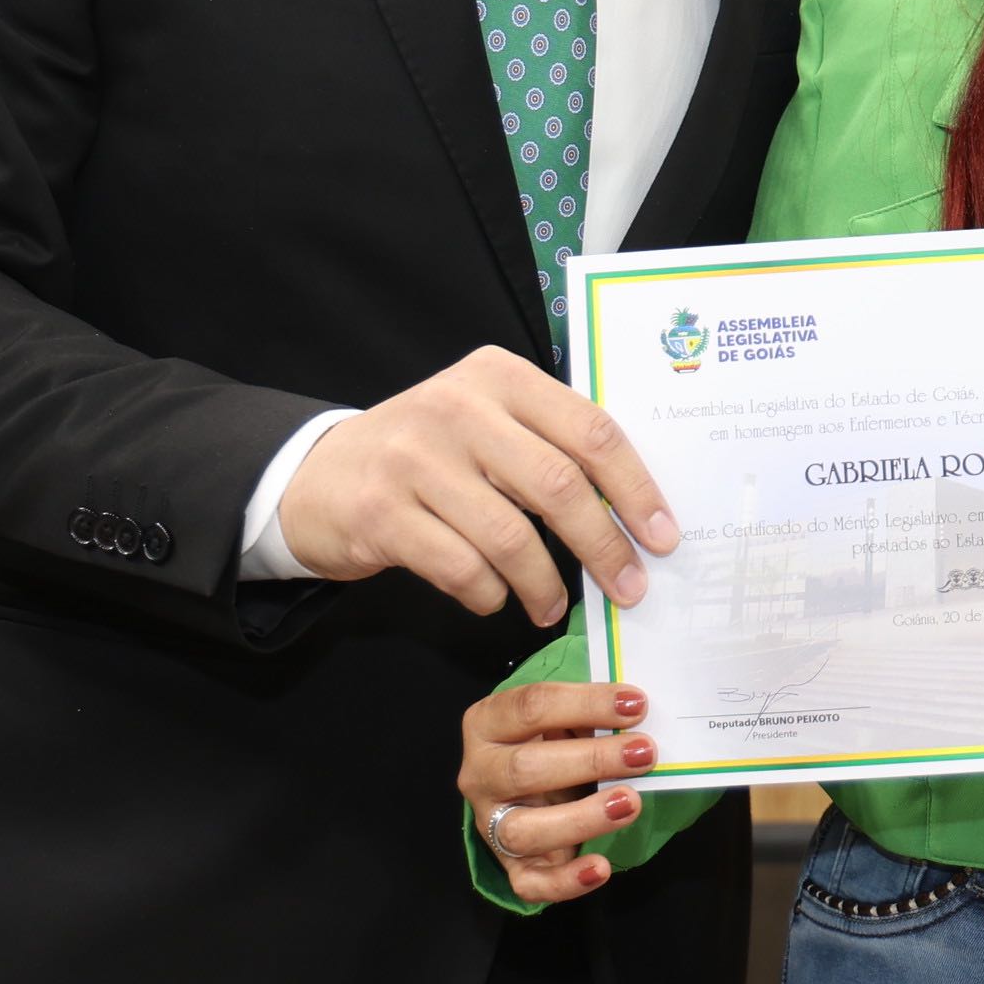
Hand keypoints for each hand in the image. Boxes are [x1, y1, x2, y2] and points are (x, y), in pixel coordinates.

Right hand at [278, 347, 677, 625]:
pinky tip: (495, 600)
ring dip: (544, 584)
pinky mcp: (381, 512)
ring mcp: (414, 459)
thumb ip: (550, 443)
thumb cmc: (430, 455)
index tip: (663, 536)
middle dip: (603, 546)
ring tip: (552, 606)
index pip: (590, 431)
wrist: (319, 476)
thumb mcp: (488, 421)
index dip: (636, 489)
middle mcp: (458, 407)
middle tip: (628, 587)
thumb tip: (637, 507)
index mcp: (501, 377)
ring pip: (510, 536)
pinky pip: (460, 568)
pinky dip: (488, 594)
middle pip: (558, 484)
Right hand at [459, 675, 654, 905]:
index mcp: (488, 723)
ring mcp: (490, 823)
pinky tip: (601, 867)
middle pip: (524, 769)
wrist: (529, 785)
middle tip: (643, 753)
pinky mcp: (510, 865)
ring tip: (630, 803)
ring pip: (522, 830)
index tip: (636, 705)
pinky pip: (529, 883)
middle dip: (590, 760)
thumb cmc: (553, 740)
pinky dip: (566, 880)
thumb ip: (588, 711)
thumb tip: (640, 708)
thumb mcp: (562, 717)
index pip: (530, 708)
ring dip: (580, 818)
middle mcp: (480, 774)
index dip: (585, 704)